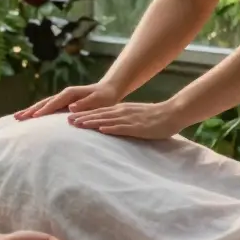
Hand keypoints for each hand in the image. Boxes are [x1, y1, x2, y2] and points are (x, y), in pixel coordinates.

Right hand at [15, 81, 121, 120]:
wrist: (108, 91)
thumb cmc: (105, 97)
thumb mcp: (99, 100)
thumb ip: (85, 103)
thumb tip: (70, 108)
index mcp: (70, 94)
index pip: (54, 103)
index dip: (44, 110)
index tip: (34, 117)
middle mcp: (63, 95)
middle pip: (43, 103)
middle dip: (30, 110)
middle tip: (17, 118)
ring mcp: (61, 99)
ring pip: (42, 105)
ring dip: (30, 111)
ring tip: (17, 117)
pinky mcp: (62, 104)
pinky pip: (47, 108)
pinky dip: (37, 112)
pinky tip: (29, 118)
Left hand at [68, 101, 185, 139]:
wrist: (172, 113)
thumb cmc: (154, 117)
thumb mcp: (134, 115)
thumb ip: (121, 118)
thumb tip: (108, 124)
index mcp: (121, 110)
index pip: (99, 112)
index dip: (84, 114)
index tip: (71, 117)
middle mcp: (122, 112)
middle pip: (99, 115)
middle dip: (82, 118)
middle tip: (67, 121)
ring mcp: (130, 120)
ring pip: (107, 120)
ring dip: (92, 122)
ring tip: (78, 124)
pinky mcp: (138, 127)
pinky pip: (122, 128)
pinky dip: (111, 128)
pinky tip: (101, 129)